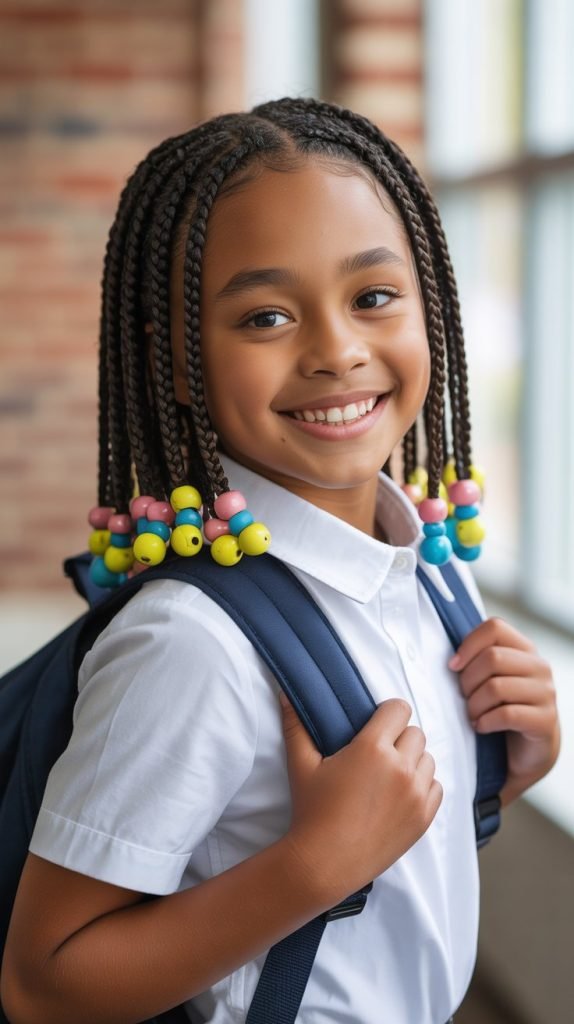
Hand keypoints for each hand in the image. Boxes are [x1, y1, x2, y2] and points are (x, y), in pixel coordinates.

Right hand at [278, 695, 441, 905]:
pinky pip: (436, 787)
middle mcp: (400, 767)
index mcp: (372, 748)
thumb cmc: (312, 812)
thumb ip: (296, 725)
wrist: (325, 863)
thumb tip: (285, 693)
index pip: (399, 709)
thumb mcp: (301, 765)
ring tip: (388, 776)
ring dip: (412, 762)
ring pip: (428, 759)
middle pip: (415, 733)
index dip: (387, 714)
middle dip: (398, 738)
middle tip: (377, 755)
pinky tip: (399, 795)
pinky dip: (422, 787)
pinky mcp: (424, 817)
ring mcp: (416, 794)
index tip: (376, 725)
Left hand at [448, 617, 559, 804]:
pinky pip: (506, 715)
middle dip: (468, 680)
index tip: (453, 666)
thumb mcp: (490, 678)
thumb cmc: (500, 708)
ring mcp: (546, 693)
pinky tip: (481, 727)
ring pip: (497, 687)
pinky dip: (486, 722)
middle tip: (463, 697)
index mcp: (524, 649)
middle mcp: (540, 667)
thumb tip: (445, 656)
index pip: (495, 628)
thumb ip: (477, 660)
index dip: (468, 645)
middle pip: (493, 657)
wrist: (526, 750)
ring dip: (474, 705)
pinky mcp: (545, 720)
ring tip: (472, 714)